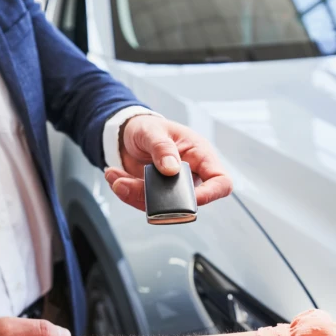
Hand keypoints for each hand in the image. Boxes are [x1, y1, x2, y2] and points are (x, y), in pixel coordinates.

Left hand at [106, 115, 232, 210]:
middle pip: (185, 201)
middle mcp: (190, 175)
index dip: (210, 194)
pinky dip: (126, 193)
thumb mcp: (153, 130)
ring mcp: (172, 188)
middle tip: (126, 183)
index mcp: (200, 156)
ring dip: (134, 195)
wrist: (128, 134)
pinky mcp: (155, 195)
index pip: (220, 182)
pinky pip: (144, 203)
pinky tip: (114, 176)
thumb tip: (172, 168)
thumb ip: (162, 148)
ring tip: (115, 177)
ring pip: (161, 207)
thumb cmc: (148, 128)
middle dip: (155, 198)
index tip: (190, 199)